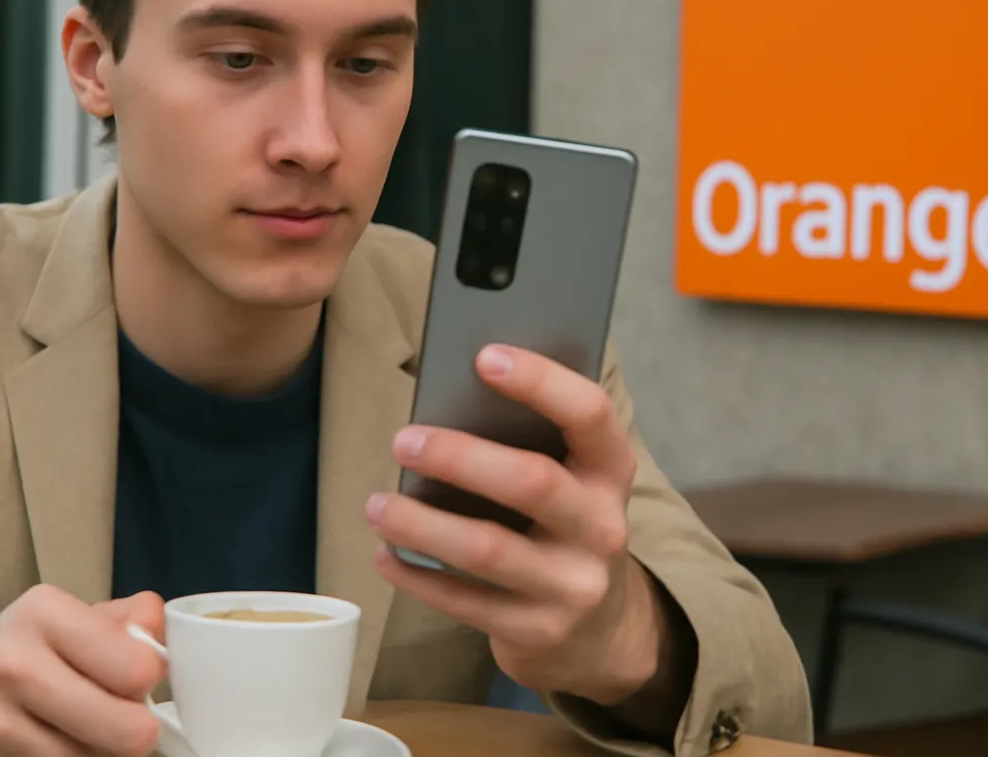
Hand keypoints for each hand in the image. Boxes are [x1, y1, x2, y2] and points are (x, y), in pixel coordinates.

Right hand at [0, 585, 166, 756]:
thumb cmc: (7, 657)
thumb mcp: (56, 620)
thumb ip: (120, 621)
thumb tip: (158, 625)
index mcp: (41, 616)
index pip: (139, 667)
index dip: (150, 681)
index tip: (137, 680)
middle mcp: (12, 668)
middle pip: (127, 732)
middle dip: (135, 733)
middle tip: (122, 722)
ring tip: (82, 736)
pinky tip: (55, 752)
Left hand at [366, 344, 663, 705]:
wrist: (600, 629)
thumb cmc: (563, 525)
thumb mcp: (570, 480)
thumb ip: (530, 440)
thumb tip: (449, 395)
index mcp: (610, 471)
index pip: (589, 414)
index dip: (541, 382)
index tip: (483, 356)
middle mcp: (602, 527)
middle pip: (531, 482)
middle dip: (460, 457)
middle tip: (403, 439)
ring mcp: (573, 585)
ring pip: (487, 549)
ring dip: (421, 524)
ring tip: (377, 504)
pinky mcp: (538, 631)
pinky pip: (465, 602)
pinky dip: (416, 576)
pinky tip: (384, 554)